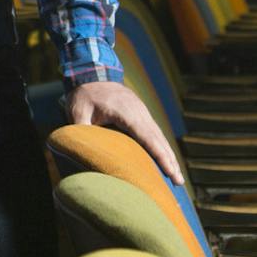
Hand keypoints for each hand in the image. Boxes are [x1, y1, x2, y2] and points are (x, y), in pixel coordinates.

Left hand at [67, 79, 184, 185]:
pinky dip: (162, 147)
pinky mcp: (141, 114)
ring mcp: (142, 112)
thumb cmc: (84, 95)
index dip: (159, 155)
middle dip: (170, 161)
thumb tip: (81, 152)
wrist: (92, 74)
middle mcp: (140, 112)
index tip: (170, 171)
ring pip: (160, 136)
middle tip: (179, 182)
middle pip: (159, 140)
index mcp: (127, 113)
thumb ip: (81, 130)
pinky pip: (155, 132)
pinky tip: (166, 160)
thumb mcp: (77, 111)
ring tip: (177, 176)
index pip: (147, 138)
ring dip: (169, 155)